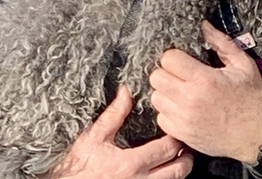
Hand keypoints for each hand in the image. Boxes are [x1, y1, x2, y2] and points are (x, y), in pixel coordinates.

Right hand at [41, 85, 193, 178]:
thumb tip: (126, 91)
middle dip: (186, 157)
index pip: (167, 148)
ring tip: (178, 160)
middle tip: (185, 146)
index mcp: (130, 164)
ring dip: (178, 171)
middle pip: (178, 171)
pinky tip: (162, 172)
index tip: (176, 128)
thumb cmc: (74, 166)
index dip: (177, 137)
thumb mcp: (93, 137)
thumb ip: (114, 115)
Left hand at [150, 20, 261, 163]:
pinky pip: (160, 118)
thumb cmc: (253, 100)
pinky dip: (168, 112)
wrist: (258, 136)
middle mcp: (190, 99)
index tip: (184, 60)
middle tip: (181, 74)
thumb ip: (221, 43)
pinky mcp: (182, 134)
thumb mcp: (243, 66)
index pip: (168, 59)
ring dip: (166, 92)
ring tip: (182, 91)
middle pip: (156, 77)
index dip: (175, 56)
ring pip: (155, 97)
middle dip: (167, 72)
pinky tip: (183, 108)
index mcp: (204, 79)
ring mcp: (184, 119)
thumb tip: (204, 26)